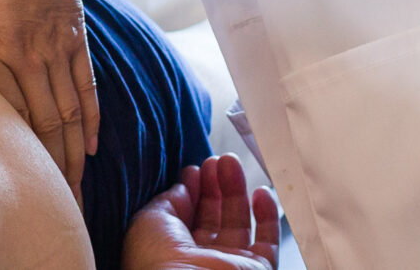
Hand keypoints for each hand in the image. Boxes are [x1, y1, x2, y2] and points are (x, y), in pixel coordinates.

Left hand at [0, 0, 100, 197]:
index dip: (7, 151)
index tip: (10, 179)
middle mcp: (22, 55)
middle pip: (38, 124)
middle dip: (47, 167)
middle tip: (52, 199)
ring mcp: (52, 48)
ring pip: (64, 113)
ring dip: (69, 153)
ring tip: (72, 186)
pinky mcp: (74, 36)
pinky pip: (84, 86)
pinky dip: (88, 118)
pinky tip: (87, 144)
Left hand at [122, 156, 281, 269]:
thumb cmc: (156, 260)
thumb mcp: (150, 220)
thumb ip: (169, 201)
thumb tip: (184, 186)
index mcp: (173, 252)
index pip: (186, 217)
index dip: (192, 190)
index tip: (194, 169)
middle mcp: (202, 260)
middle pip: (213, 217)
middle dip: (214, 185)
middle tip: (216, 160)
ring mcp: (230, 265)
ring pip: (239, 223)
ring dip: (237, 190)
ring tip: (231, 162)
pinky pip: (268, 243)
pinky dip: (269, 216)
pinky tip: (260, 192)